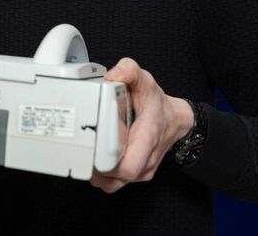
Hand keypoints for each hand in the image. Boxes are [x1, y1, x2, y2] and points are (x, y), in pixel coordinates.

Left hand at [89, 57, 193, 193]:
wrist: (175, 120)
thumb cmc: (157, 103)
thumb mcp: (145, 80)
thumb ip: (129, 71)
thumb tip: (112, 74)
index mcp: (147, 137)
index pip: (128, 166)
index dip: (106, 164)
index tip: (91, 151)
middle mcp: (145, 159)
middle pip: (116, 179)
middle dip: (94, 169)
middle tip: (82, 151)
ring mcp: (141, 170)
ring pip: (113, 185)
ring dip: (96, 175)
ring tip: (86, 156)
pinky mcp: (135, 174)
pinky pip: (114, 183)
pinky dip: (102, 177)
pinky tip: (95, 161)